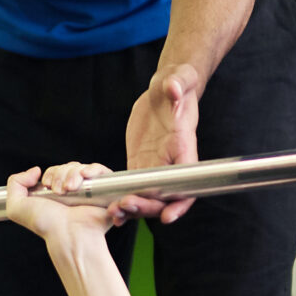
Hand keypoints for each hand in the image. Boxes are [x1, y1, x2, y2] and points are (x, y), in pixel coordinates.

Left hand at [3, 162, 127, 242]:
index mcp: (55, 193)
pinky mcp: (104, 192)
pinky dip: (92, 169)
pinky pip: (100, 171)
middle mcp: (72, 192)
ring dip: (73, 174)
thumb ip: (15, 183)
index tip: (47, 186)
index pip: (56, 170)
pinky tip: (85, 177)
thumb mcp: (17, 206)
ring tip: (71, 190)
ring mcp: (88, 191)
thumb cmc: (46, 224)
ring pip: (81, 167)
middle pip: (68, 166)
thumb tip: (35, 171)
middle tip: (60, 191)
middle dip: (61, 174)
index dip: (51, 173)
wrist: (68, 234)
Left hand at [121, 66, 202, 223]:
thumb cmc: (179, 84)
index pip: (187, 183)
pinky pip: (133, 187)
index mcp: (184, 148)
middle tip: (124, 207)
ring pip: (147, 197)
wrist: (167, 89)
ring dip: (132, 209)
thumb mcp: (180, 80)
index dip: (180, 203)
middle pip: (163, 197)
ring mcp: (155, 166)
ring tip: (114, 215)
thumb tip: (174, 88)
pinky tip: (109, 209)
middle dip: (146, 207)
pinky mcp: (140, 163)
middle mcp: (172, 163)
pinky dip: (122, 199)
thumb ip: (178, 84)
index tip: (167, 215)